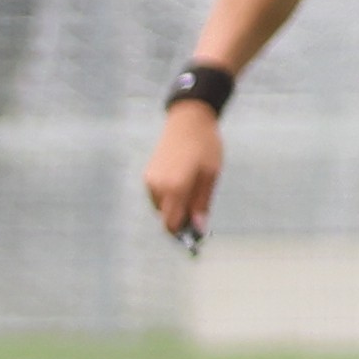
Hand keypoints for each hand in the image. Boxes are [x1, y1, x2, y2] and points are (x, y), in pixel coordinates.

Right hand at [143, 99, 223, 249]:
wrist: (188, 120)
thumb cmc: (205, 147)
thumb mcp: (211, 176)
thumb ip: (202, 203)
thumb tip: (199, 227)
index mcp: (175, 187)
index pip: (172, 224)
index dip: (183, 234)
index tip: (196, 238)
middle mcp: (157, 186)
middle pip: (166, 218)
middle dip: (180, 222)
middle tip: (199, 218)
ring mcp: (150, 181)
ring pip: (161, 208)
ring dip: (175, 209)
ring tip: (195, 195)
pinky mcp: (148, 175)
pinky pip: (158, 197)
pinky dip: (170, 199)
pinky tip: (184, 187)